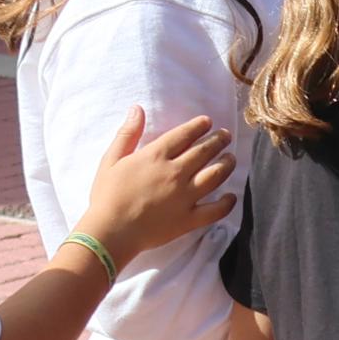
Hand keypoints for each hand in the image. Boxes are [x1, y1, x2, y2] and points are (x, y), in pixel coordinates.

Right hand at [78, 111, 236, 261]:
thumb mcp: (111, 159)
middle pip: (204, 151)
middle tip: (225, 136)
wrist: (110, 231)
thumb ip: (127, 134)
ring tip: (231, 158)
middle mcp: (175, 173)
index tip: (208, 122)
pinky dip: (227, 203)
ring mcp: (185, 196)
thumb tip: (137, 109)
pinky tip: (231, 197)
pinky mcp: (189, 219)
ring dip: (226, 164)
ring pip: (215, 175)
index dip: (199, 126)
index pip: (184, 135)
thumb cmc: (107, 195)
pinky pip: (215, 210)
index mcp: (156, 156)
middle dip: (218, 140)